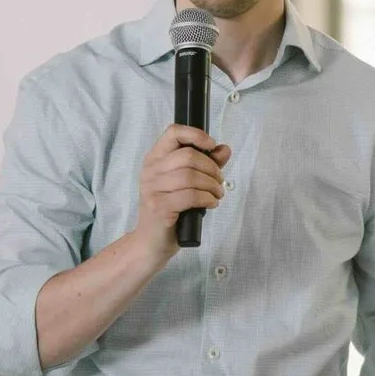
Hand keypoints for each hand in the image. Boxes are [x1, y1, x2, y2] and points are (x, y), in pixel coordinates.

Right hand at [130, 123, 229, 254]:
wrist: (151, 242)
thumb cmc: (170, 211)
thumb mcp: (186, 184)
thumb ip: (206, 165)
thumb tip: (224, 149)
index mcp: (154, 159)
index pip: (173, 133)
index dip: (196, 135)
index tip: (212, 147)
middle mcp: (150, 171)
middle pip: (188, 156)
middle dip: (212, 168)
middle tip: (219, 181)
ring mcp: (152, 189)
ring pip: (191, 176)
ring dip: (212, 185)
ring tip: (217, 194)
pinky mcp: (159, 207)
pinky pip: (191, 196)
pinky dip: (207, 199)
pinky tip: (211, 204)